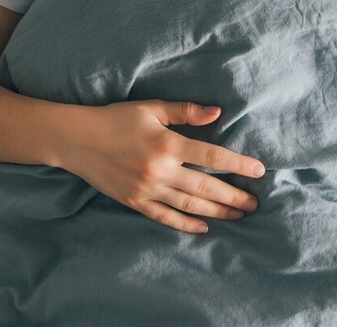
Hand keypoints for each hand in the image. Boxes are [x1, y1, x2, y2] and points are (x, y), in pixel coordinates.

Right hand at [56, 100, 264, 233]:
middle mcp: (159, 171)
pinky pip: (165, 217)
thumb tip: (218, 112)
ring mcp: (146, 190)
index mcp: (167, 144)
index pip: (212, 157)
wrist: (77, 140)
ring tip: (238, 216)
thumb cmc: (116, 118)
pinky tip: (204, 227)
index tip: (260, 171)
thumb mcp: (152, 108)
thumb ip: (186, 111)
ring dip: (217, 212)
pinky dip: (186, 224)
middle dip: (234, 196)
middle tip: (255, 203)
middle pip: (206, 187)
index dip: (238, 165)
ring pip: (190, 204)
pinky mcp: (134, 202)